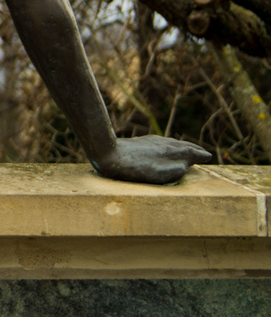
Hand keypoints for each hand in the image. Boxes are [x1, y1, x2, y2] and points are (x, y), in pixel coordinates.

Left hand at [92, 135, 213, 184]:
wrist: (109, 153)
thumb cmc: (135, 168)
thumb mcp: (160, 174)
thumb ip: (177, 169)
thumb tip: (187, 165)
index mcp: (173, 152)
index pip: (192, 152)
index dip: (200, 155)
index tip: (207, 156)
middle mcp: (165, 144)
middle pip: (183, 146)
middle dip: (194, 149)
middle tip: (202, 152)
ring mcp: (153, 141)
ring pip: (172, 142)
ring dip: (182, 146)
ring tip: (187, 149)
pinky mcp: (141, 142)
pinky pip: (162, 142)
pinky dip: (170, 144)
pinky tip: (165, 146)